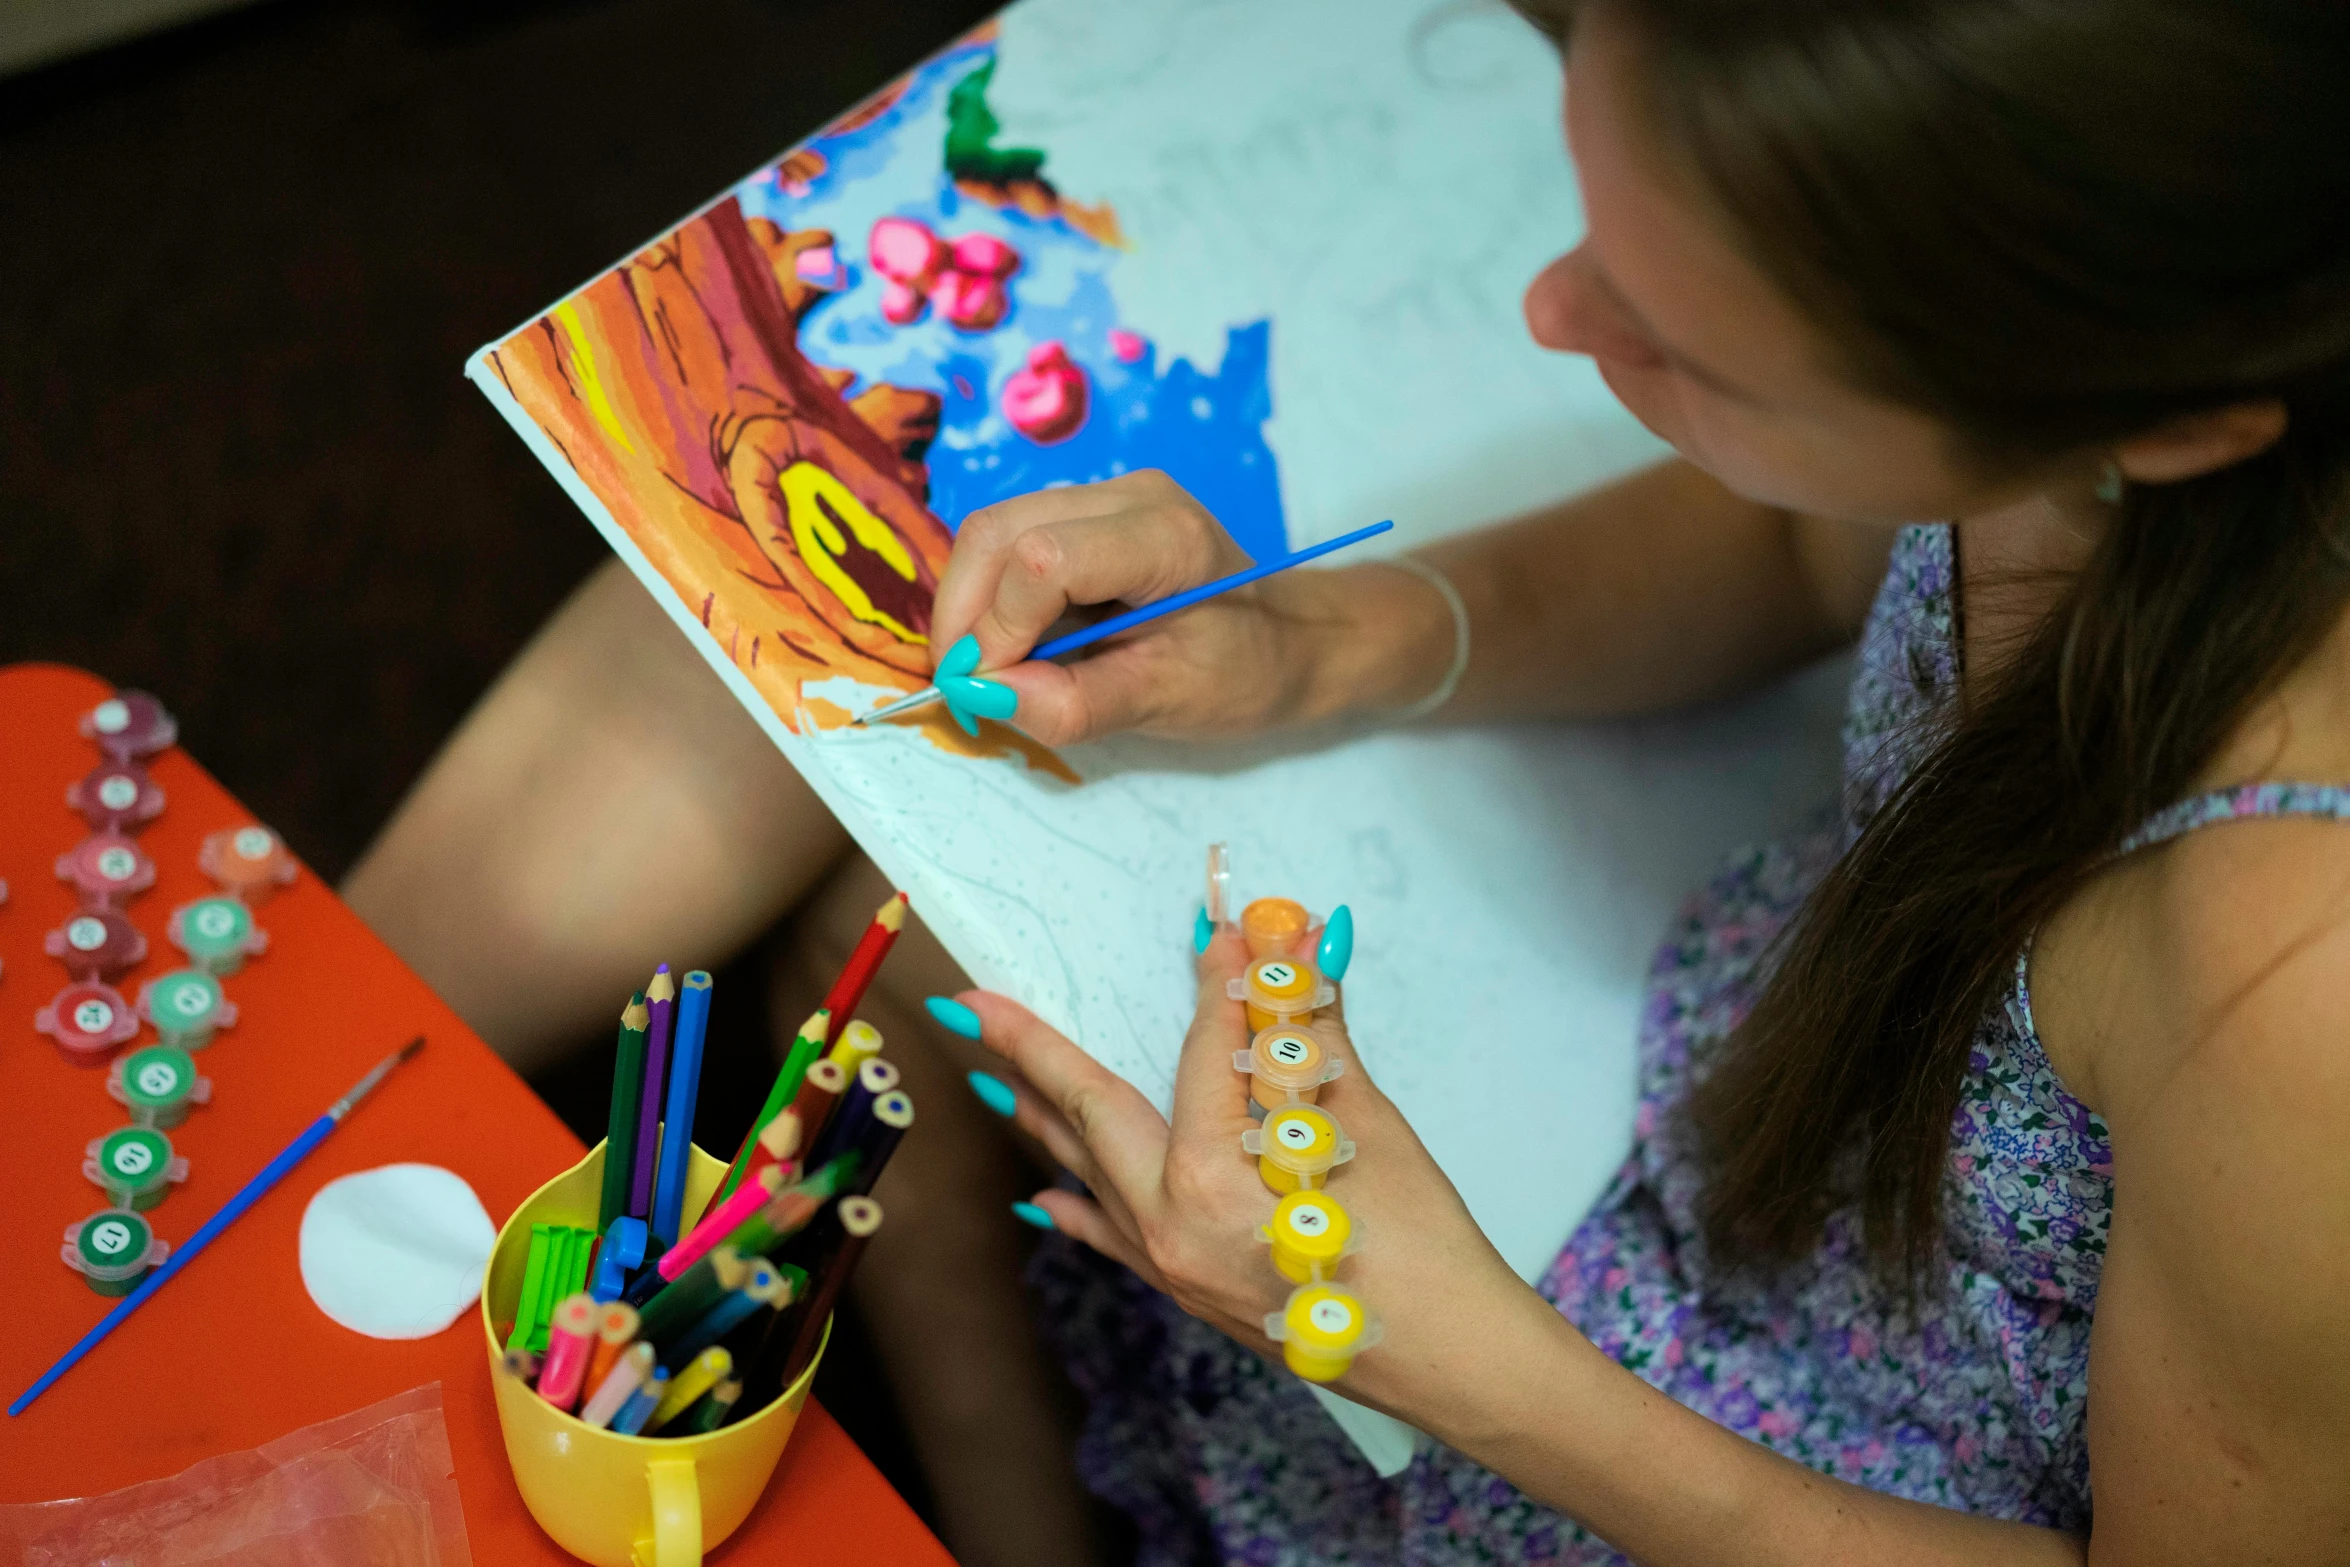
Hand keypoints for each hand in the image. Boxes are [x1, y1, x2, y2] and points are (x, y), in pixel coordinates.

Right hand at [927, 471, 1418, 746]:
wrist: (1290, 640)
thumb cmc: (1245, 674)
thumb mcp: (1167, 706)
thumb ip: (1076, 703)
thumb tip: (984, 692)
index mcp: (1167, 538)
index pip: (1042, 559)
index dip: (997, 629)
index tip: (988, 690)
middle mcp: (1131, 495)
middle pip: (998, 531)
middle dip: (963, 612)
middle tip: (968, 683)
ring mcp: (1107, 494)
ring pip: (993, 532)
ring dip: (974, 604)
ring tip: (996, 667)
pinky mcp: (1089, 511)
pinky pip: (1011, 542)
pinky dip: (993, 596)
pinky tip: (1019, 642)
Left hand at [945, 920, 1531, 1418]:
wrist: (1450, 1358)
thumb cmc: (1419, 1244)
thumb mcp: (1363, 1122)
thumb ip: (1307, 1033)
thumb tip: (1291, 950)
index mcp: (1210, 1176)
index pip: (1196, 1055)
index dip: (1213, 987)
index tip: (1215, 933)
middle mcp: (1170, 1226)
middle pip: (1089, 1115)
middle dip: (1026, 1053)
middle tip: (966, 1003)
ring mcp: (1172, 1268)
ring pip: (1090, 1175)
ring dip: (1042, 1119)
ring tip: (990, 1075)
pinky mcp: (1190, 1294)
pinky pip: (1110, 1239)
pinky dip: (1077, 1207)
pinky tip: (1043, 1196)